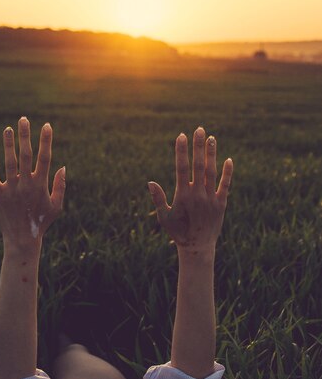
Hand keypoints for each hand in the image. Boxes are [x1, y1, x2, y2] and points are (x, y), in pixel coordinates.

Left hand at [0, 117, 65, 251]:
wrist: (22, 240)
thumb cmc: (41, 222)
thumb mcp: (57, 206)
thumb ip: (60, 186)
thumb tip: (63, 166)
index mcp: (41, 184)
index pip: (45, 157)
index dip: (46, 141)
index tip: (47, 125)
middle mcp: (26, 184)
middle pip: (26, 154)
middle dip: (25, 136)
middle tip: (24, 119)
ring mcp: (11, 189)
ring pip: (10, 162)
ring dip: (8, 144)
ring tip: (7, 129)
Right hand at [148, 127, 232, 256]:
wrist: (198, 248)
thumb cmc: (177, 232)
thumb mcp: (164, 217)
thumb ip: (158, 199)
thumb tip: (150, 182)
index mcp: (183, 196)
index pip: (182, 168)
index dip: (181, 151)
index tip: (181, 136)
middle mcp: (198, 195)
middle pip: (198, 165)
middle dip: (198, 146)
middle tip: (199, 129)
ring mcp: (211, 199)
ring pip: (211, 172)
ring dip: (211, 154)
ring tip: (211, 137)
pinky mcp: (221, 204)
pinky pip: (225, 185)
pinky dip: (227, 173)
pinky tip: (228, 159)